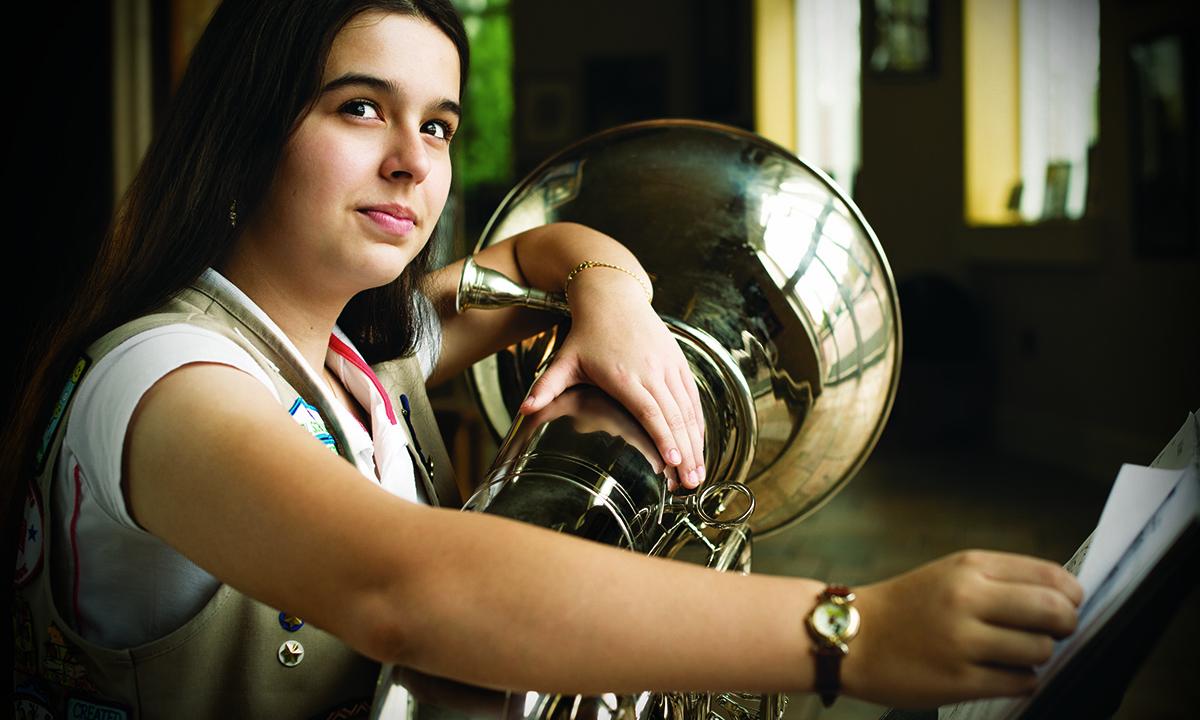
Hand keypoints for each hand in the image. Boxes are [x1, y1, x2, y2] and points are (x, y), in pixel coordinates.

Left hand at [518, 268, 705, 490]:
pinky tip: (699, 444)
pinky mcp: (678, 362)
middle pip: (674, 417)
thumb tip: (524, 409)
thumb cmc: (587, 332)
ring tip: (698, 473)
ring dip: (696, 443)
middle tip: (691, 484)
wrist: (612, 296)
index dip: (664, 438)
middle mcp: (652, 371)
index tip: (673, 462)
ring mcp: (668, 366)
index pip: (650, 412)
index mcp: (624, 376)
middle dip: (685, 453)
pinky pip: (693, 396)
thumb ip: (546, 386)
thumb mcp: (564, 359)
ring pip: (688, 409)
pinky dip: (698, 422)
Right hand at [843, 550, 1082, 708]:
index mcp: (970, 567)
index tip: (1066, 605)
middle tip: (1053, 633)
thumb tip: (1064, 601)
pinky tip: (999, 672)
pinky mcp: (959, 680)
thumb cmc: (906, 606)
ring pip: (1041, 651)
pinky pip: (1021, 682)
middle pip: (1055, 613)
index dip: (1071, 596)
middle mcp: (967, 599)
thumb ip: (1002, 581)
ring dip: (1038, 656)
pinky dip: (1021, 680)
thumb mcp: (950, 573)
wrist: (852, 636)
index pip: (1051, 577)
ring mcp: (963, 642)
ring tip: (1012, 653)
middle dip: (1065, 626)